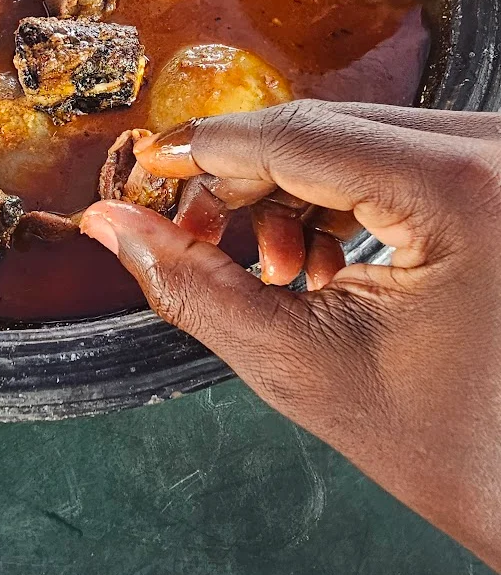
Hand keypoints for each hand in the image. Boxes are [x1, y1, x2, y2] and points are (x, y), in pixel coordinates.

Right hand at [81, 102, 500, 571]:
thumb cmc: (448, 444)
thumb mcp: (302, 365)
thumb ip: (194, 285)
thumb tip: (113, 222)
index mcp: (464, 190)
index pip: (300, 136)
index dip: (208, 148)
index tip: (149, 160)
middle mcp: (497, 152)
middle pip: (323, 130)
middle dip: (244, 181)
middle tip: (195, 237)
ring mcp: (499, 157)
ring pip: (351, 140)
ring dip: (288, 194)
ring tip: (279, 273)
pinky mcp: (490, 173)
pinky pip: (390, 156)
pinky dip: (337, 197)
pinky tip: (322, 262)